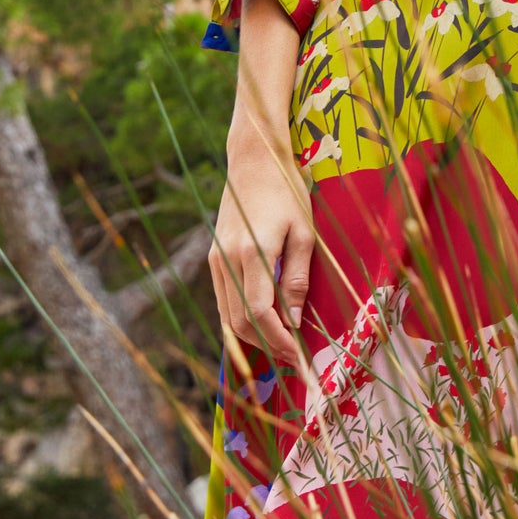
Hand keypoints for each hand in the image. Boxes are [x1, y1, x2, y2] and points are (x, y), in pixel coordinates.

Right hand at [209, 118, 314, 367]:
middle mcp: (227, 261)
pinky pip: (223, 301)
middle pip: (240, 321)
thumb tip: (292, 320)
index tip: (298, 356)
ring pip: (228, 316)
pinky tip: (262, 325)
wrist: (253, 161)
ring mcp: (215, 260)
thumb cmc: (286, 192)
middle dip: (267, 345)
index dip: (277, 341)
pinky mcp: (213, 258)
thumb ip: (298, 278)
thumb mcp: (304, 232)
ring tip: (282, 346)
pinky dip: (240, 320)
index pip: (259, 313)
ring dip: (253, 337)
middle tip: (294, 357)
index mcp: (253, 253)